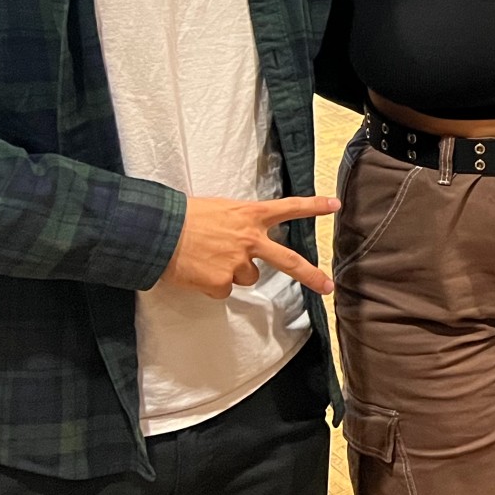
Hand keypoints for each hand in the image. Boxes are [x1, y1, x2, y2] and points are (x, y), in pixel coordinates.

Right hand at [162, 195, 340, 299]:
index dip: (313, 206)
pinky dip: (212, 284)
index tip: (335, 205)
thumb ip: (238, 224)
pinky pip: (222, 289)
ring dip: (232, 272)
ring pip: (247, 276)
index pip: (289, 208)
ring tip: (208, 259)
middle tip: (328, 287)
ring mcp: (238, 263)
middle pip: (289, 261)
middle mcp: (250, 240)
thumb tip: (240, 241)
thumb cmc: (184, 216)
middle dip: (311, 275)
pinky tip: (197, 271)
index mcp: (250, 215)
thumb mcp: (219, 209)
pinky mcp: (222, 282)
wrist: (159, 232)